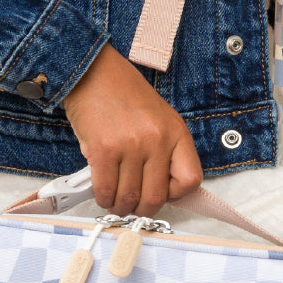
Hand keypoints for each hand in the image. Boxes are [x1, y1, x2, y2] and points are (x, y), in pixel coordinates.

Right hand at [62, 44, 202, 215]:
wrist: (92, 72)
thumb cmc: (123, 94)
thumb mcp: (158, 119)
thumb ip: (163, 151)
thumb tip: (157, 189)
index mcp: (176, 132)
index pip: (190, 181)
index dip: (175, 195)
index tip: (162, 193)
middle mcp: (157, 141)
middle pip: (156, 197)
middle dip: (142, 210)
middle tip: (132, 207)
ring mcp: (131, 146)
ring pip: (129, 198)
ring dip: (120, 207)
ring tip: (115, 202)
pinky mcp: (104, 150)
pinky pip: (106, 189)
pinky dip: (103, 198)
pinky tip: (102, 193)